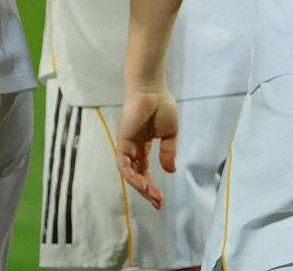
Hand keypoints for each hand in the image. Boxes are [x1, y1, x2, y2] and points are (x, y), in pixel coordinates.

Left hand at [117, 86, 178, 208]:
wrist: (152, 89)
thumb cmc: (162, 105)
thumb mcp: (170, 133)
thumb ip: (168, 152)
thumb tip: (170, 170)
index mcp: (144, 146)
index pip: (145, 171)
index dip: (152, 186)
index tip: (161, 199)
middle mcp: (133, 149)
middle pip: (137, 176)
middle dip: (147, 191)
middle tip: (158, 203)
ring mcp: (127, 146)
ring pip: (130, 174)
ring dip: (141, 187)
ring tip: (154, 196)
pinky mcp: (122, 143)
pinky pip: (124, 165)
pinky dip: (133, 176)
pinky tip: (144, 184)